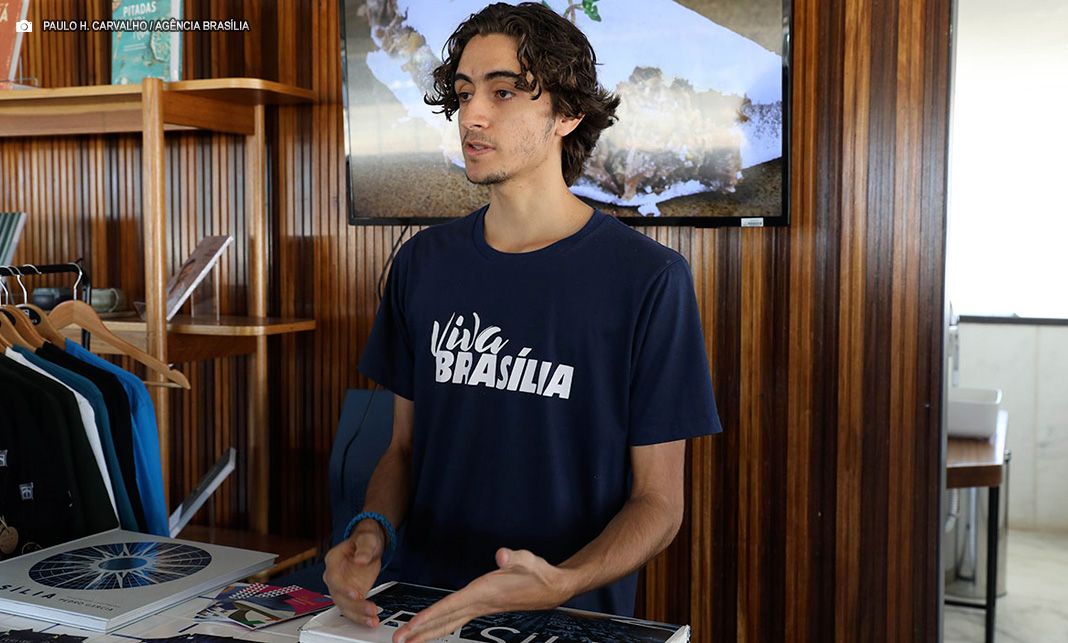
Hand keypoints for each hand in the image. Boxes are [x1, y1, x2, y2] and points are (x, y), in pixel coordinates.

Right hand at [322, 520, 386, 626]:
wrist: (368, 546)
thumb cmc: (365, 540)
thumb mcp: (367, 539)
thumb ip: (364, 549)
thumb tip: (360, 559)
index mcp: (333, 560)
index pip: (333, 577)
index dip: (343, 588)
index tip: (355, 594)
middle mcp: (334, 576)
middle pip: (338, 596)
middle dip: (354, 606)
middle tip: (370, 610)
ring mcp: (341, 587)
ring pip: (344, 606)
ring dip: (358, 615)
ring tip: (372, 619)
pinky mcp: (349, 595)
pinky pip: (352, 609)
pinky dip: (361, 616)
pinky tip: (371, 620)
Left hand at [392, 548, 571, 642]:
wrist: (553, 588)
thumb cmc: (538, 573)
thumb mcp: (527, 560)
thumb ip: (514, 557)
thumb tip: (502, 555)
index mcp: (484, 593)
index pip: (451, 606)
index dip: (430, 616)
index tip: (412, 626)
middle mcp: (479, 603)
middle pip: (444, 620)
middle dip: (421, 631)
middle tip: (398, 639)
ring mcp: (480, 608)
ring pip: (448, 623)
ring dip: (428, 632)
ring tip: (407, 640)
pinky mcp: (482, 607)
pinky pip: (455, 619)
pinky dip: (440, 624)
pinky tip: (431, 628)